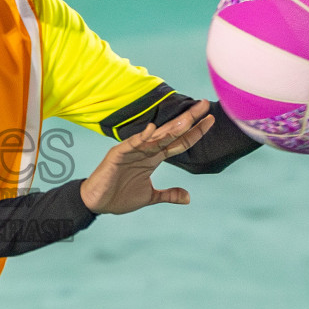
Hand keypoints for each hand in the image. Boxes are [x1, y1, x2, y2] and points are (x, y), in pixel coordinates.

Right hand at [79, 101, 214, 214]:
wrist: (97, 203)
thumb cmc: (120, 196)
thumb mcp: (150, 197)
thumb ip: (168, 194)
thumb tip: (188, 197)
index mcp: (154, 157)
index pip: (179, 141)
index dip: (195, 132)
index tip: (211, 120)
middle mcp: (146, 150)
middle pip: (171, 132)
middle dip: (189, 119)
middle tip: (205, 105)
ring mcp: (132, 150)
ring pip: (156, 136)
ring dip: (172, 128)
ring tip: (188, 118)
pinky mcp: (118, 154)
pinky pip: (131, 144)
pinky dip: (141, 137)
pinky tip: (152, 128)